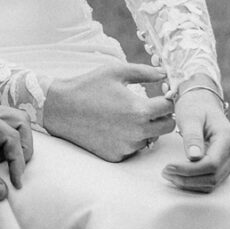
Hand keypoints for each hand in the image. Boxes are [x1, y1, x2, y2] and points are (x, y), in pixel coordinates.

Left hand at [0, 102, 32, 201]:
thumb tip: (3, 192)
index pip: (11, 136)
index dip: (17, 161)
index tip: (14, 184)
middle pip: (20, 121)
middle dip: (22, 147)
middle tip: (9, 169)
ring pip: (12, 121)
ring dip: (12, 143)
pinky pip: (0, 125)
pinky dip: (1, 141)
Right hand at [41, 60, 174, 160]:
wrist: (59, 108)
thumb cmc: (88, 86)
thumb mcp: (116, 72)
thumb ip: (145, 72)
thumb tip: (165, 74)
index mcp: (139, 110)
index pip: (170, 108)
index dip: (168, 99)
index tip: (161, 95)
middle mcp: (136, 132)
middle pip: (168, 127)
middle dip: (162, 116)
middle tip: (149, 107)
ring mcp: (126, 147)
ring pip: (151, 138)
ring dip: (146, 129)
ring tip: (126, 117)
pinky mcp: (116, 156)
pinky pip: (133, 148)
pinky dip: (129, 139)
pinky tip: (114, 128)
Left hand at [163, 88, 229, 193]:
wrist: (203, 103)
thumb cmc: (194, 107)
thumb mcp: (190, 117)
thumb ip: (192, 136)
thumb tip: (194, 158)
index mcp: (229, 137)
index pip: (211, 163)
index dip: (189, 170)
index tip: (168, 167)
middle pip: (213, 176)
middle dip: (187, 178)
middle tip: (164, 172)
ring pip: (213, 182)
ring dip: (189, 183)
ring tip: (168, 174)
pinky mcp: (226, 166)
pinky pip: (212, 181)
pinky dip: (194, 183)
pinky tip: (178, 176)